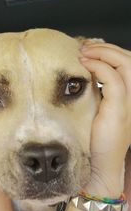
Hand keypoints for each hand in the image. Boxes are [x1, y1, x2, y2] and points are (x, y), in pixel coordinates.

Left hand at [80, 43, 130, 197]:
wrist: (101, 163)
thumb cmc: (97, 138)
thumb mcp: (100, 109)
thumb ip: (100, 90)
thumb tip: (89, 72)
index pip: (128, 65)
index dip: (111, 53)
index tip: (90, 51)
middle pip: (129, 60)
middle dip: (107, 49)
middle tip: (85, 47)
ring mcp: (130, 102)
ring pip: (125, 64)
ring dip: (103, 53)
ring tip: (84, 52)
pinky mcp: (119, 109)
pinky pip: (113, 79)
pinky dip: (99, 67)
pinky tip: (84, 65)